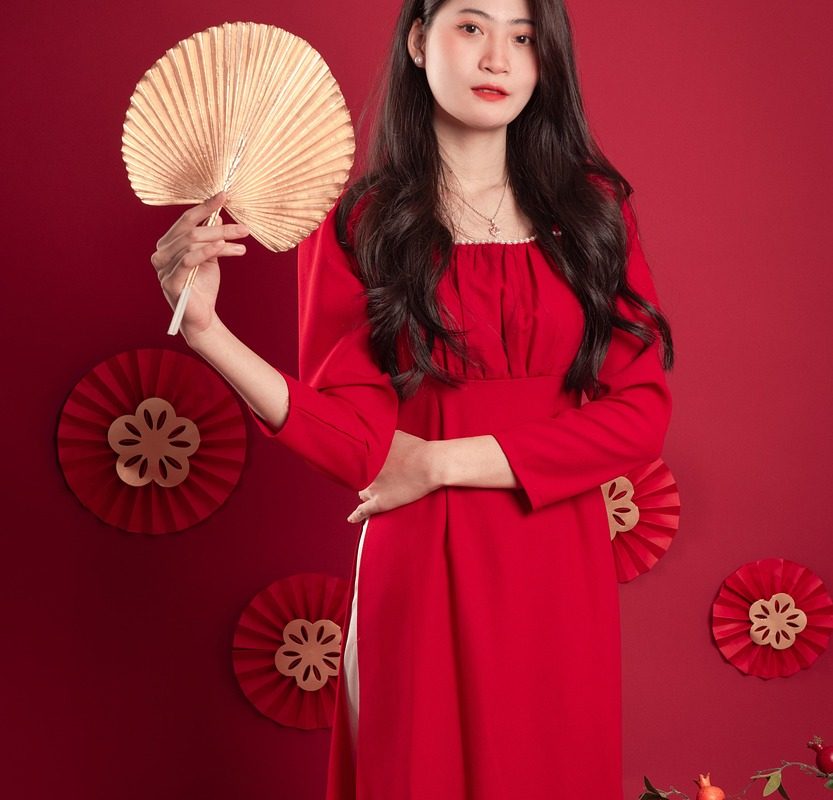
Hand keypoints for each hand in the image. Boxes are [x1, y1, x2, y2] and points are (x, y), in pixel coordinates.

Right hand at [150, 191, 249, 338]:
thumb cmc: (203, 287)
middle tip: (244, 229)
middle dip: (220, 229)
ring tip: (241, 244)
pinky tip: (222, 247)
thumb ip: (211, 239)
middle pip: (191, 232)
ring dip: (220, 241)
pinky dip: (206, 251)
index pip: (186, 220)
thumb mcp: (210, 258)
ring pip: (191, 244)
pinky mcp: (170, 282)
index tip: (223, 196)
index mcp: (168, 245)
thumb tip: (218, 218)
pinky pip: (189, 261)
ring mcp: (163, 268)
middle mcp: (161, 254)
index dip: (205, 207)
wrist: (202, 317)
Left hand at [346, 430, 440, 523]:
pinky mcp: (381, 502)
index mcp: (367, 457)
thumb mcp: (394, 435)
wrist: (431, 464)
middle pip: (359, 479)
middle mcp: (365, 472)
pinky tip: (352, 519)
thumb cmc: (417, 449)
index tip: (370, 467)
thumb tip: (375, 440)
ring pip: (362, 493)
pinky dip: (356, 516)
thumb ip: (381, 438)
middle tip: (380, 477)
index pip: (356, 464)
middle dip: (367, 478)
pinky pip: (363, 511)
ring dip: (368, 492)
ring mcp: (372, 488)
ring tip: (379, 492)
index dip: (364, 466)